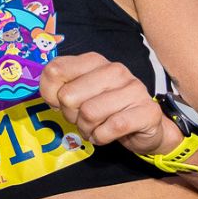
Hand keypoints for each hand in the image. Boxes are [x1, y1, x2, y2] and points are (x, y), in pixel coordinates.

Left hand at [39, 52, 177, 155]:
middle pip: (68, 96)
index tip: (58, 103)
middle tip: (81, 119)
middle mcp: (114, 70)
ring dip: (86, 128)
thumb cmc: (106, 109)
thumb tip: (51, 97)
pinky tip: (105, 135)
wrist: (146, 126)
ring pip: (89, 113)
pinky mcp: (147, 111)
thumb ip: (60, 89)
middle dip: (70, 115)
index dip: (50, 93)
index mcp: (94, 61)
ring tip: (93, 128)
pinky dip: (102, 137)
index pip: (55, 70)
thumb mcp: (80, 94)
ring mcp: (134, 89)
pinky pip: (113, 127)